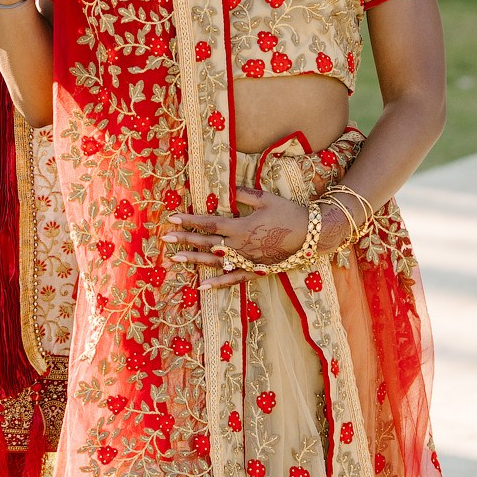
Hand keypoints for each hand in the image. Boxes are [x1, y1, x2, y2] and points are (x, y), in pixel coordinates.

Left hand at [165, 187, 333, 290]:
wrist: (311, 235)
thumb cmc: (289, 213)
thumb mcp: (266, 198)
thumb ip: (244, 195)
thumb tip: (228, 190)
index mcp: (240, 226)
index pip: (208, 223)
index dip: (189, 220)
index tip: (172, 218)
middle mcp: (239, 245)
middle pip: (206, 243)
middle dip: (185, 240)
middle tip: (166, 239)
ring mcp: (246, 260)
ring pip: (214, 262)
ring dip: (194, 260)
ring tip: (175, 259)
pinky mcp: (255, 271)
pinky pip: (233, 279)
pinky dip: (217, 283)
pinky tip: (202, 286)